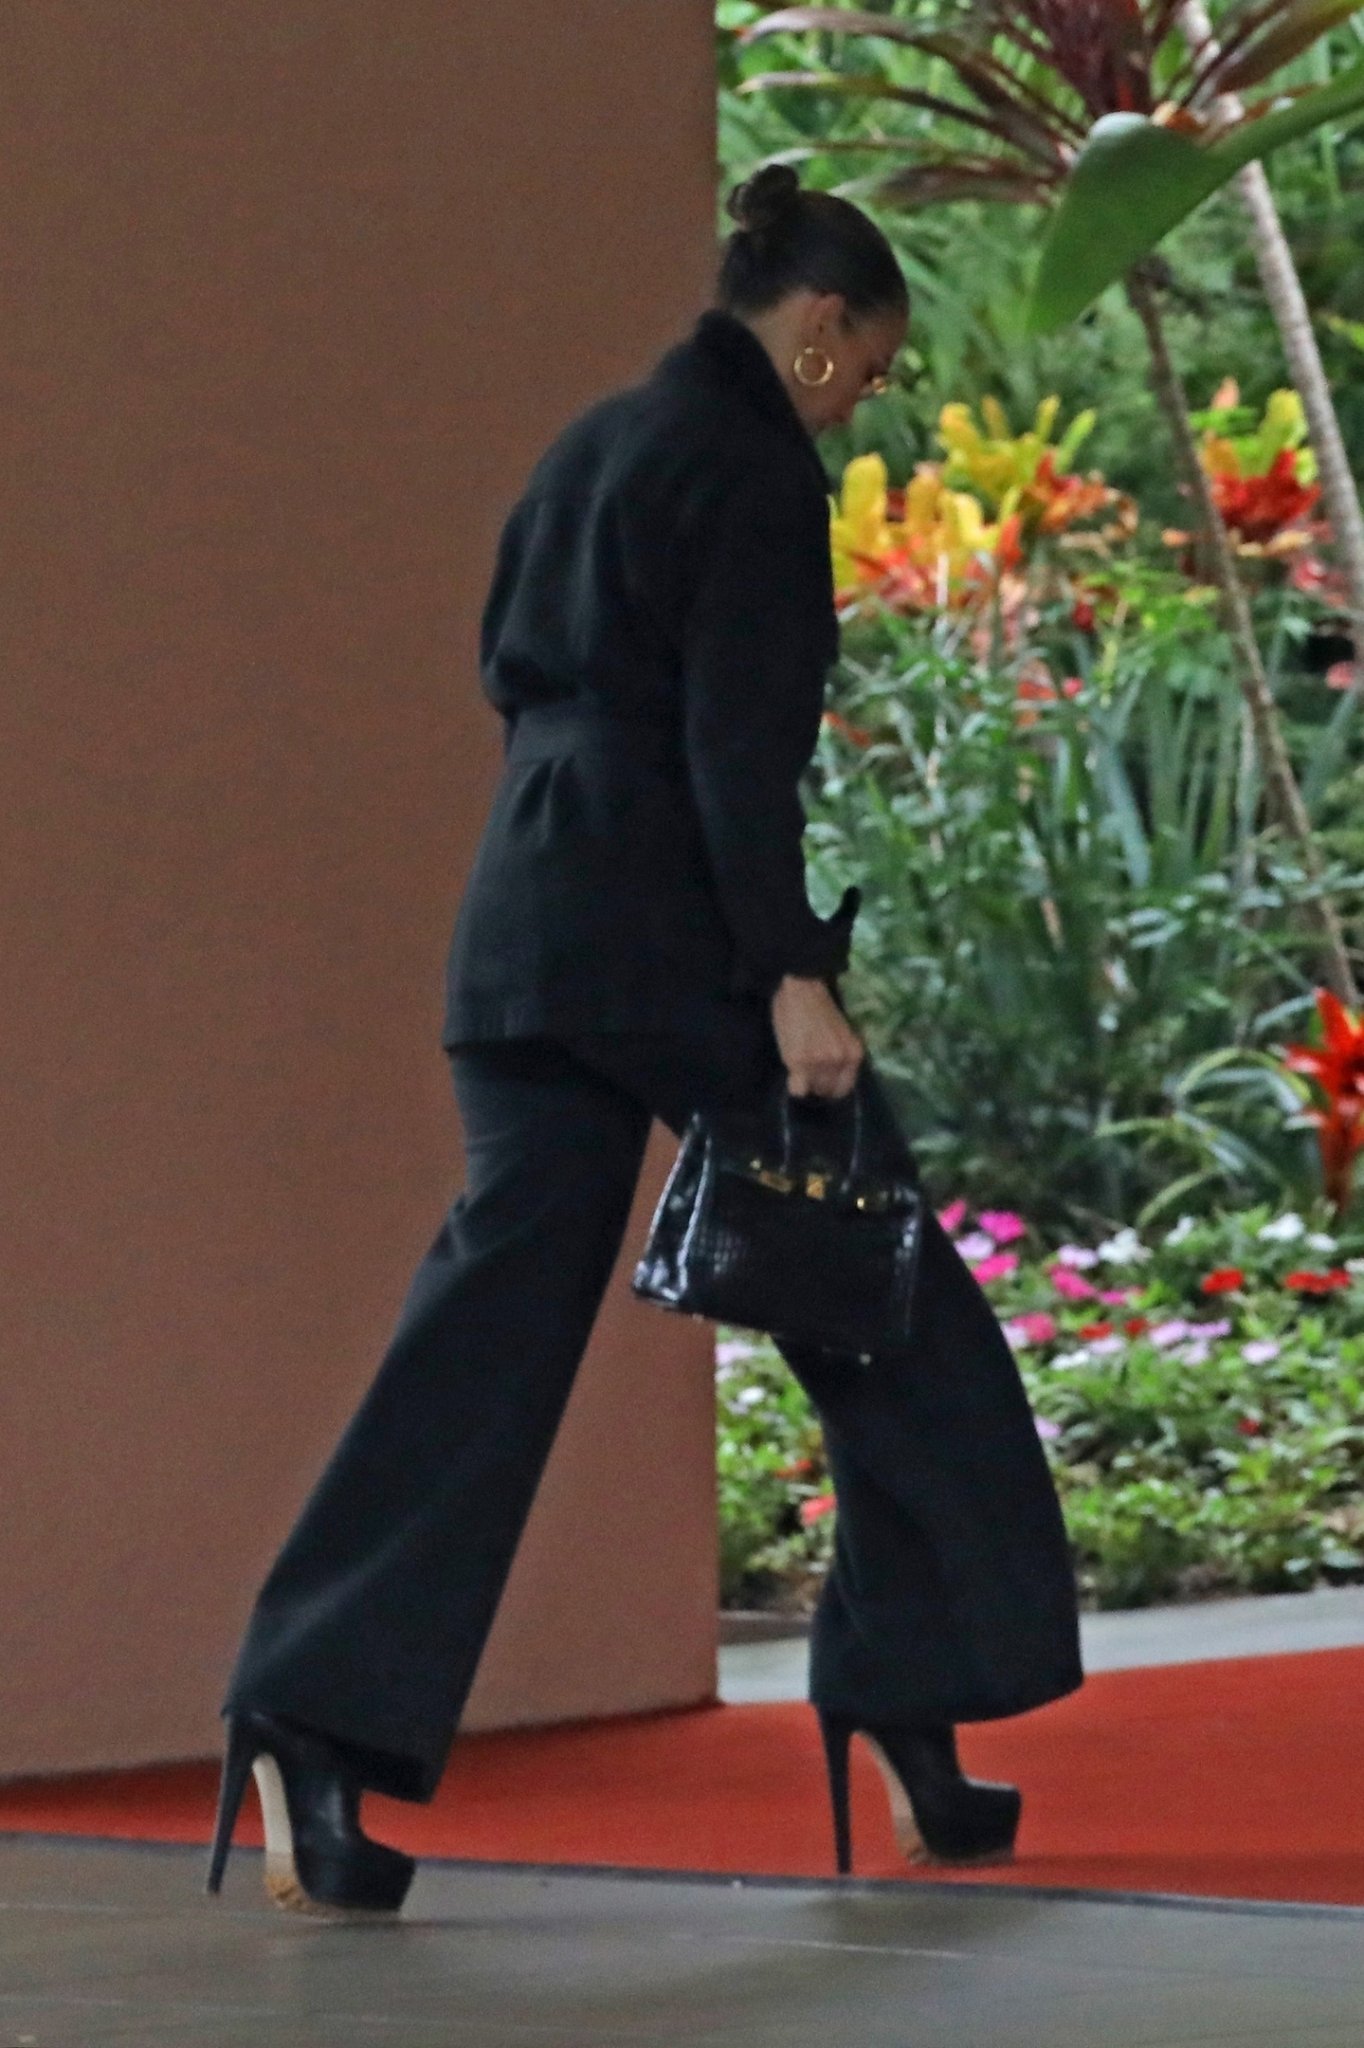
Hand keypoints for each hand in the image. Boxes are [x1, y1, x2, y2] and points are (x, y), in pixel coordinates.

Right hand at [771, 975, 864, 1099]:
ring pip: (812, 1090)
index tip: (822, 1080)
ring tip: (800, 1066)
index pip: (844, 1088)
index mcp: (854, 1054)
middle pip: (828, 1091)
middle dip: (817, 1084)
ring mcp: (819, 1062)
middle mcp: (839, 1060)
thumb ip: (841, 1056)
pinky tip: (791, 1073)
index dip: (832, 1086)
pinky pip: (797, 1089)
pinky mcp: (798, 1062)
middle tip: (808, 1071)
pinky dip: (794, 1085)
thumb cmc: (821, 1008)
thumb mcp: (843, 1035)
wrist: (803, 988)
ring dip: (805, 1083)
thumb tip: (833, 1076)